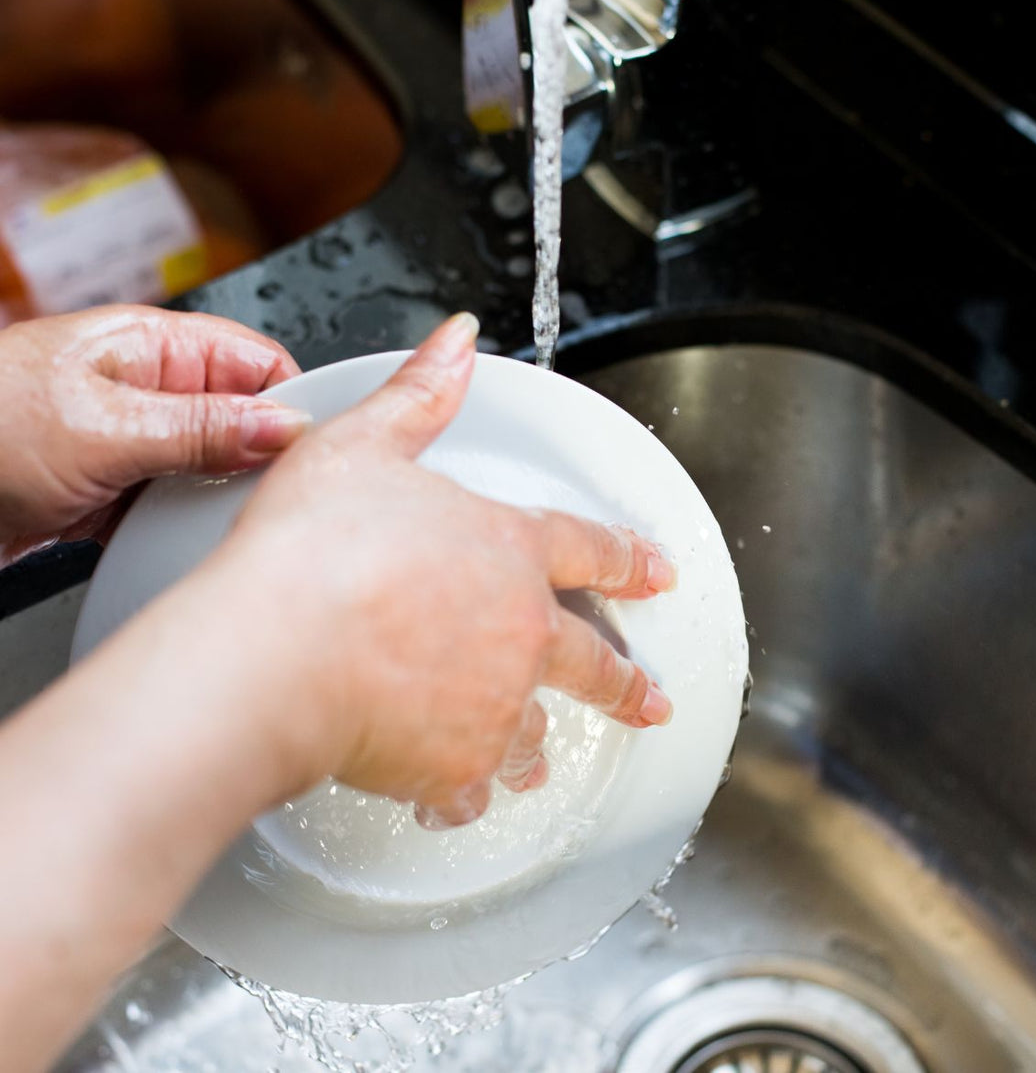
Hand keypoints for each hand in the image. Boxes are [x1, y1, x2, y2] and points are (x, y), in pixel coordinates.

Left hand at [0, 305, 308, 567]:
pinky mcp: (115, 485)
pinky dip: (181, 523)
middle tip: (270, 497)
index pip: (259, 361)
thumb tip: (285, 425)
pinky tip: (182, 541)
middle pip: (243, 416)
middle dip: (260, 457)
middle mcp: (150, 388)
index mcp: (152, 345)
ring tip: (223, 523)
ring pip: (213, 464)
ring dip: (218, 495)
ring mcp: (133, 438)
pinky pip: (174, 501)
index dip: (291, 404)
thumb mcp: (105, 429)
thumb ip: (202, 429)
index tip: (304, 454)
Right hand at [191, 312, 675, 825]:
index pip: (592, 549)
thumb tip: (459, 342)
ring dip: (536, 744)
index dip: (631, 559)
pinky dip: (463, 796)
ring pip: (534, 732)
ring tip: (537, 758)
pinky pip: (473, 793)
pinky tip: (449, 796)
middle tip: (649, 701)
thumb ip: (421, 396)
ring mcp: (495, 706)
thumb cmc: (311, 553)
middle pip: (594, 662)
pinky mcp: (457, 769)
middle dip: (626, 684)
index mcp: (509, 550)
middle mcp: (520, 632)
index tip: (658, 573)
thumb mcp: (363, 446)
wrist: (274, 651)